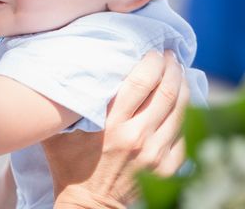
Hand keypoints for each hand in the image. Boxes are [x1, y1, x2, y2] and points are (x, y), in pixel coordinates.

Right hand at [43, 51, 188, 207]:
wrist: (88, 204)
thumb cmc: (69, 165)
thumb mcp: (57, 132)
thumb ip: (62, 104)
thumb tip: (59, 73)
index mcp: (112, 124)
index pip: (141, 82)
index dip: (152, 62)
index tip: (154, 52)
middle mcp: (137, 136)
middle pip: (166, 91)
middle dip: (172, 68)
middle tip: (171, 55)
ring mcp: (155, 154)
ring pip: (181, 110)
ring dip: (183, 86)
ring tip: (180, 72)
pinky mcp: (167, 168)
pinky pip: (185, 134)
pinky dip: (187, 113)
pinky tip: (183, 101)